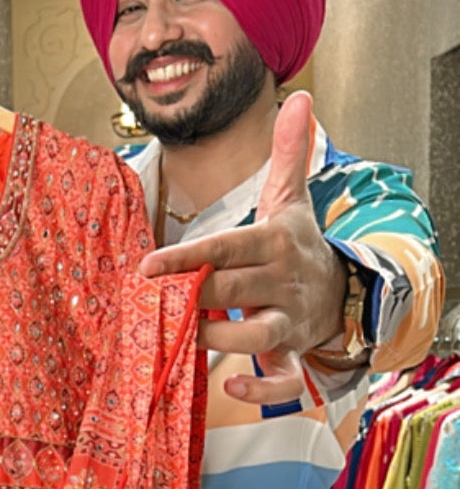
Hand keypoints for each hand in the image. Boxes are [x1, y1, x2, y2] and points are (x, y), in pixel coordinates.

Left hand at [137, 91, 347, 406]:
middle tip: (154, 303)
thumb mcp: (294, 198)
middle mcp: (281, 283)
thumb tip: (299, 98)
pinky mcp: (292, 353)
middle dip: (194, 297)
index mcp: (274, 243)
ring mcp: (288, 321)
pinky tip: (232, 387)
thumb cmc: (298, 244)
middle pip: (231, 290)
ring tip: (186, 337)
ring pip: (255, 336)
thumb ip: (288, 152)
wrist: (343, 289)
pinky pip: (281, 379)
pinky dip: (261, 389)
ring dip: (218, 339)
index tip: (146, 268)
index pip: (224, 247)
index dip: (185, 259)